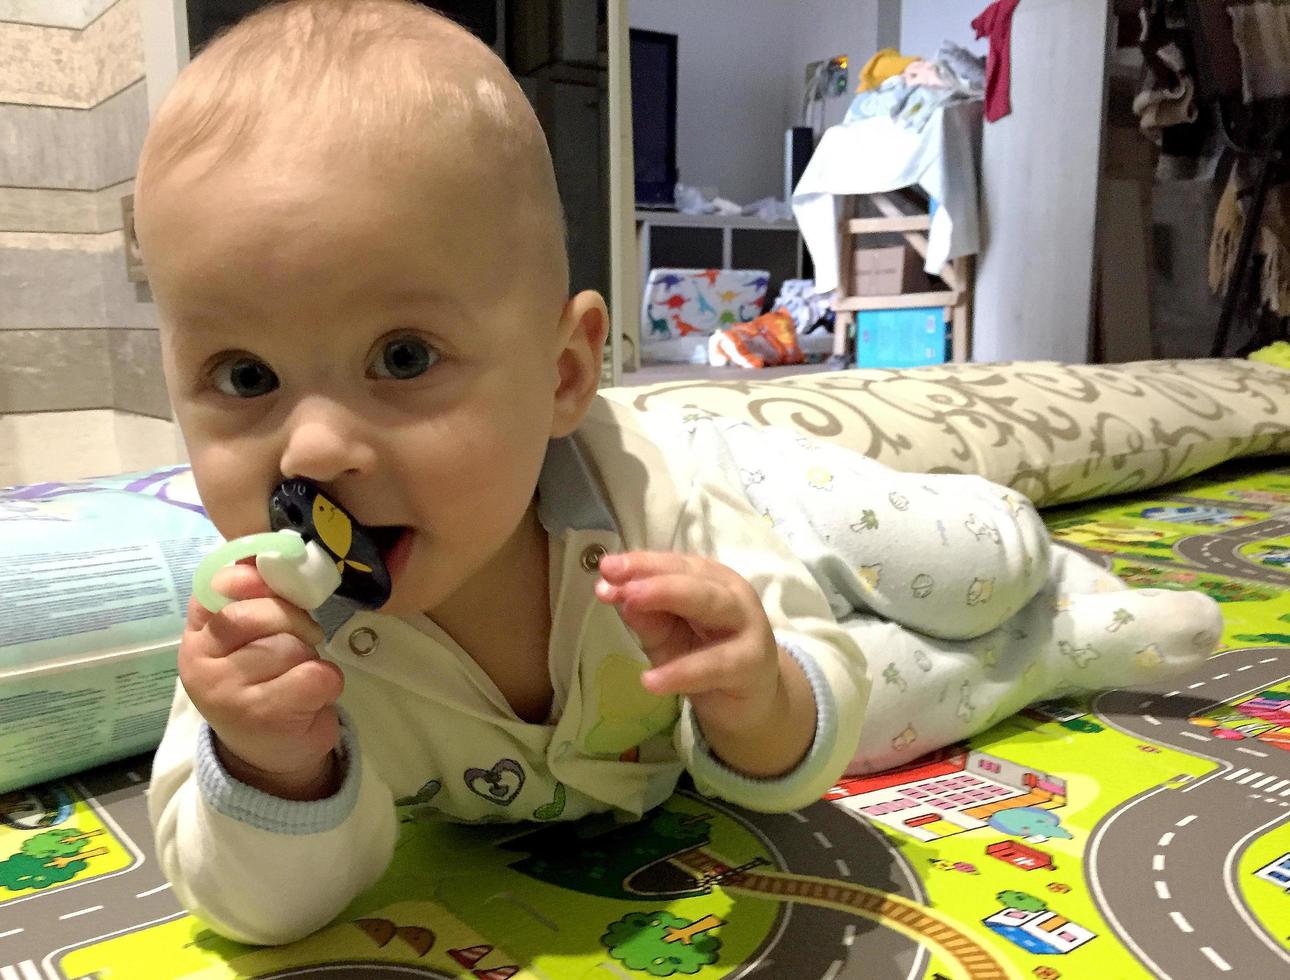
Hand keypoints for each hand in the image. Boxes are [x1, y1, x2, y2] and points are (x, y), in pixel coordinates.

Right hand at [178, 561, 343, 799]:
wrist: (269, 754)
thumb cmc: (263, 681)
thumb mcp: (250, 639)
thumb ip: (256, 597)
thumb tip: (277, 549)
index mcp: (197, 636)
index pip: (218, 587)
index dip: (254, 580)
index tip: (275, 589)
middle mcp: (201, 663)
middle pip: (262, 613)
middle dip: (294, 621)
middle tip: (302, 641)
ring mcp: (229, 692)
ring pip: (291, 645)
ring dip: (310, 657)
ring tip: (298, 676)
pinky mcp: (264, 716)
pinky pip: (315, 675)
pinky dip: (327, 681)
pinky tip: (312, 697)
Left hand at [593, 551, 784, 737]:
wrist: (751, 700)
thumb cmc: (705, 656)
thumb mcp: (667, 635)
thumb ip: (645, 615)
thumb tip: (611, 591)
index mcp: (709, 579)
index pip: (673, 564)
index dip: (641, 564)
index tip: (606, 568)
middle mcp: (732, 594)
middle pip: (694, 577)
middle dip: (654, 577)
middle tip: (619, 582)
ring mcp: (747, 626)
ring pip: (712, 605)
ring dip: (669, 599)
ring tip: (630, 605)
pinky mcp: (752, 664)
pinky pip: (715, 664)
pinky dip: (682, 672)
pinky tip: (652, 680)